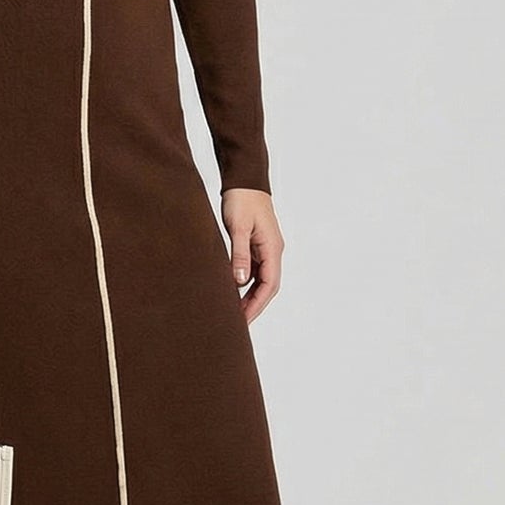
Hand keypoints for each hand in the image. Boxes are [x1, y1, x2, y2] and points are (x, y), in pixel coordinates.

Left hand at [220, 188, 282, 324]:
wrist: (244, 179)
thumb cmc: (241, 199)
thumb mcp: (238, 227)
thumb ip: (239, 254)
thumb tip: (240, 281)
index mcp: (272, 248)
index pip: (269, 286)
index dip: (257, 305)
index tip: (244, 321)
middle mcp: (272, 251)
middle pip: (267, 287)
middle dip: (254, 306)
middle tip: (238, 324)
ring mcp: (265, 248)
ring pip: (260, 280)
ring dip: (249, 296)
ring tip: (233, 312)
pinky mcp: (256, 245)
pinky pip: (253, 270)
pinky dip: (244, 283)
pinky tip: (231, 290)